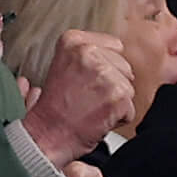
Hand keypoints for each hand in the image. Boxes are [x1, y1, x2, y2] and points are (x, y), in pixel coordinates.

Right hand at [21, 30, 134, 165]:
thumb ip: (89, 54)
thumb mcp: (64, 65)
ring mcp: (104, 74)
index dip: (105, 68)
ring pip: (128, 88)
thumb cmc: (55, 107)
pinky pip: (130, 109)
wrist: (46, 135)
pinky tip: (97, 119)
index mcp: (73, 41)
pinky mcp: (117, 96)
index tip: (86, 81)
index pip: (114, 46)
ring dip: (114, 103)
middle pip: (124, 67)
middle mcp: (88, 53)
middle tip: (86, 97)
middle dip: (111, 85)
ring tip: (90, 108)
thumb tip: (118, 49)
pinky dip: (117, 119)